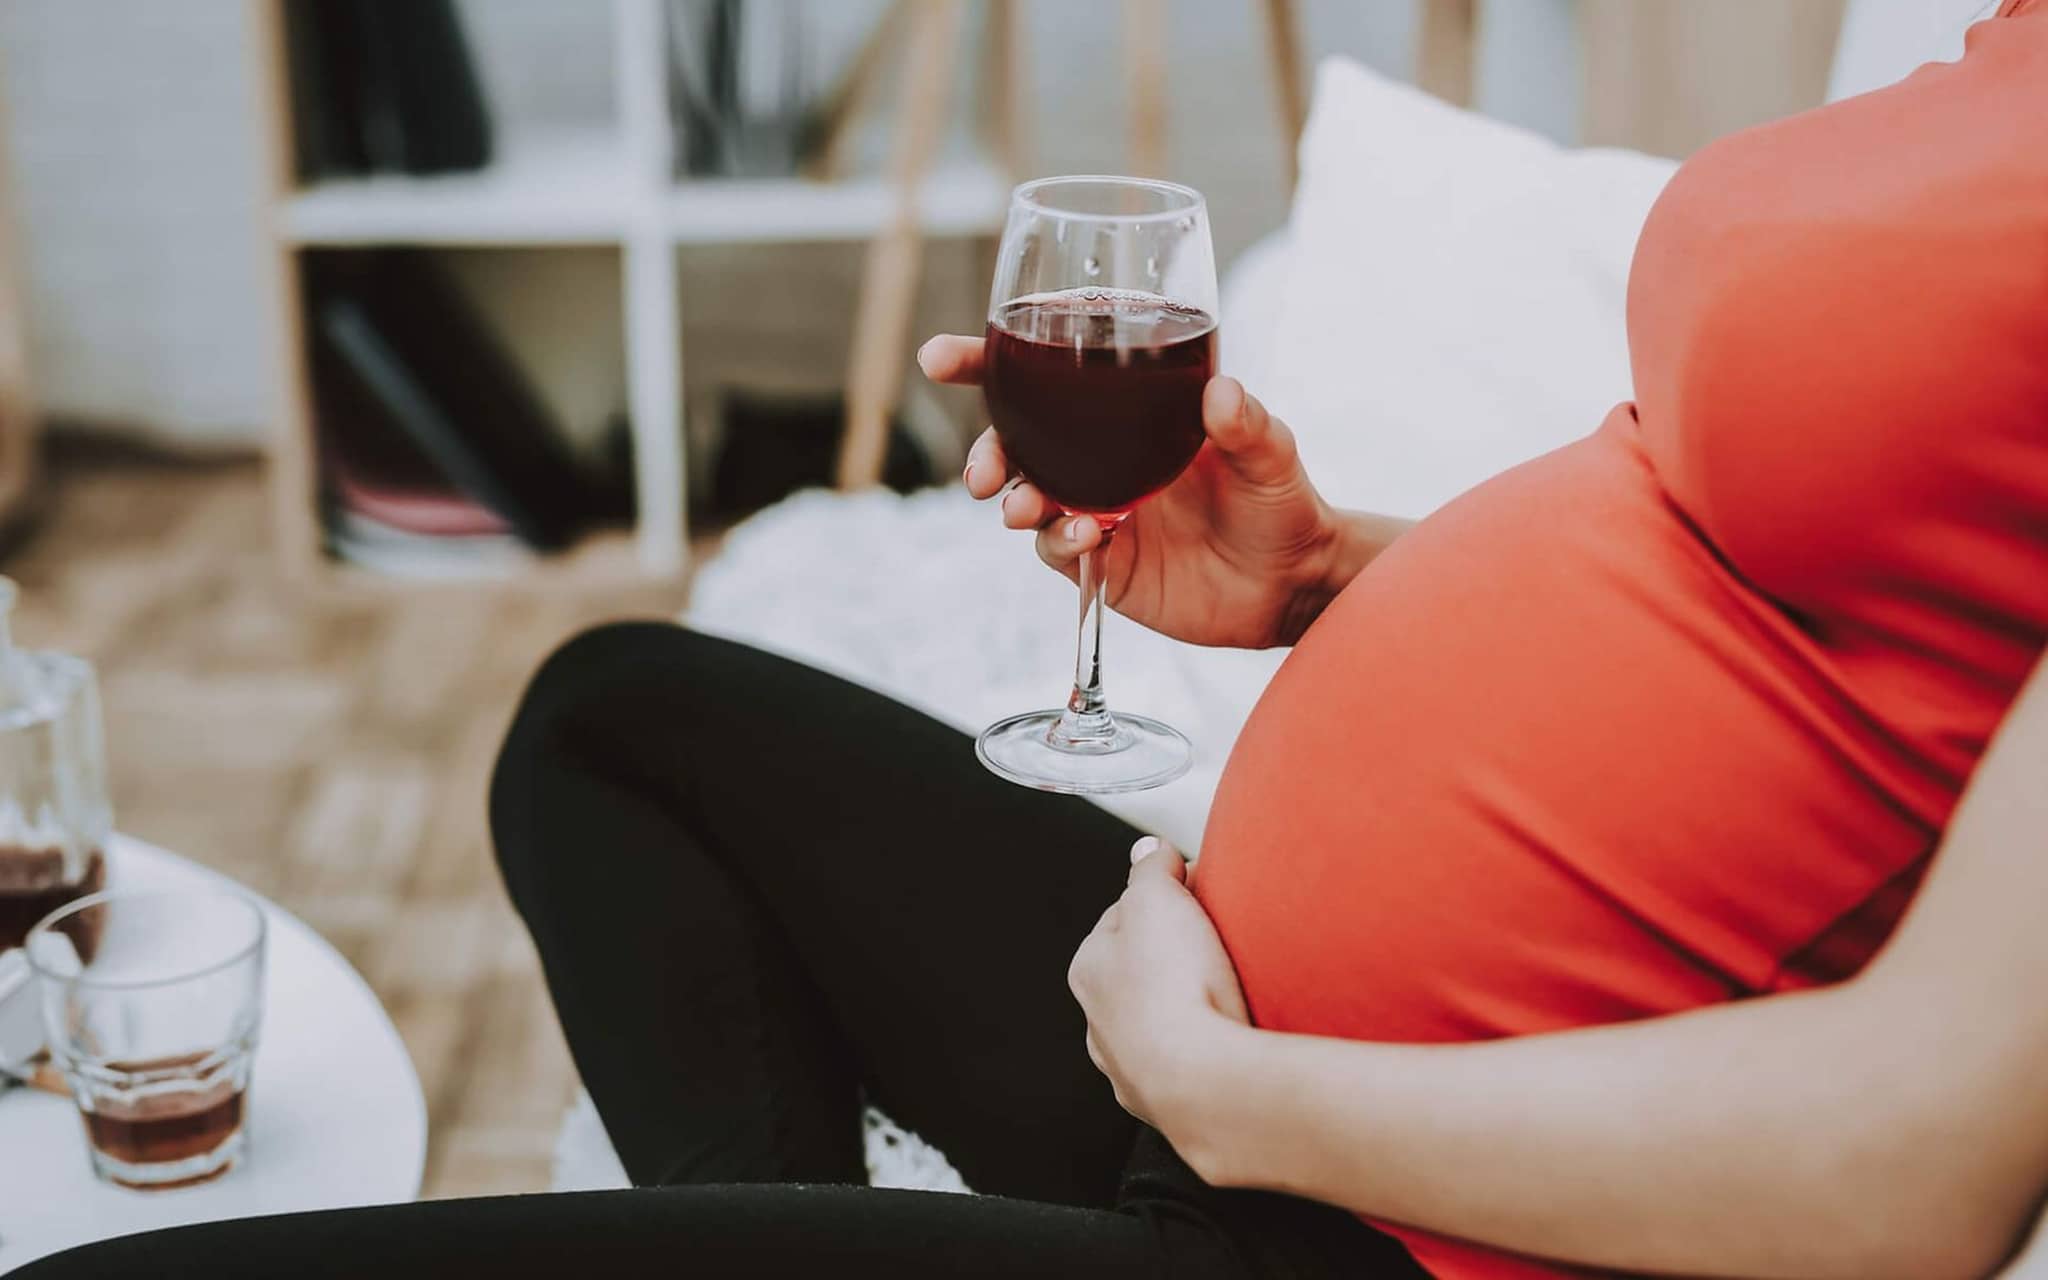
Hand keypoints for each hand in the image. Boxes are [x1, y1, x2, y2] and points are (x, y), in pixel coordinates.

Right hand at [920, 335, 1342, 648]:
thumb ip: (1247, 424)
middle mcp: (1100, 457)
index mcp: (1126, 411)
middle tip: (981, 469)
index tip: (942, 358)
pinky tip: (1085, 537)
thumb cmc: (1281, 501)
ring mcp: (1096, 509)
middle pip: (1015, 439)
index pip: (1045, 376)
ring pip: (1025, 496)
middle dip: (984, 447)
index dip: (987, 362)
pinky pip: (1058, 550)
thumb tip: (1222, 394)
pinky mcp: (1104, 562)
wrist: (1293, 584)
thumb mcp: (1272, 453)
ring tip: (1024, 507)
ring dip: (1013, 497)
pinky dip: (1058, 541)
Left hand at [1069, 838, 1248, 1134]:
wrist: (1202, 1079)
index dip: (1162, 901)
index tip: (1194, 895)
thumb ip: (1150, 870)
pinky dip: (1206, 1049)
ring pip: (1161, 1023)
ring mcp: (1131, 1067)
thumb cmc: (1173, 988)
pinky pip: (1189, 1064)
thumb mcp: (1158, 899)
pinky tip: (1229, 1039)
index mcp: (1089, 969)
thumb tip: (1148, 851)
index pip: (1122, 919)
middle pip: (1141, 973)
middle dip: (1174, 958)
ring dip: (1188, 1008)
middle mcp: (1100, 1022)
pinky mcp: (1170, 1101)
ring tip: (1227, 995)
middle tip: (1215, 944)